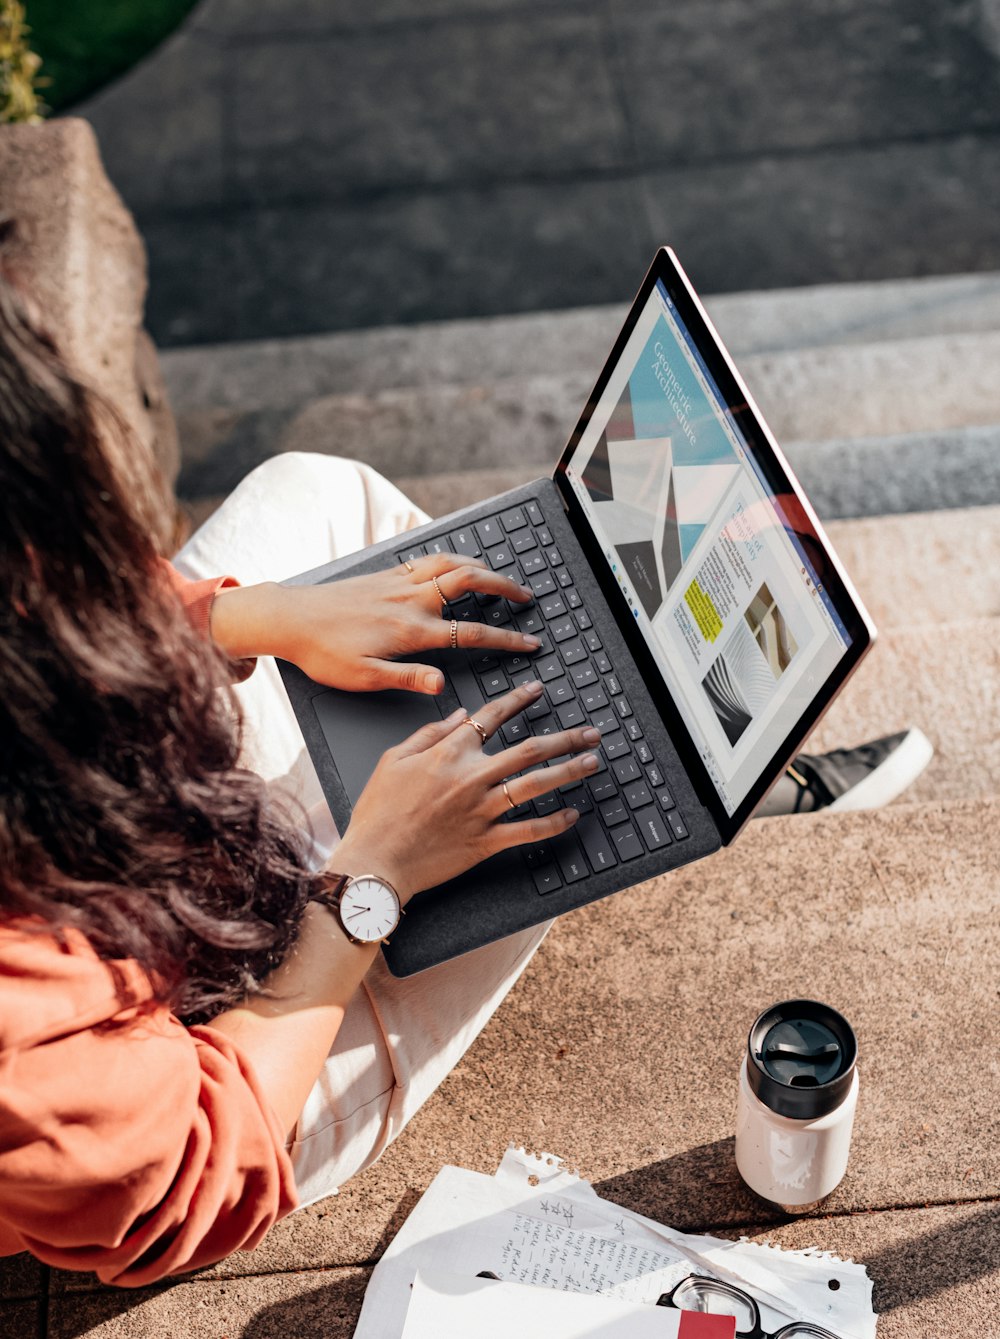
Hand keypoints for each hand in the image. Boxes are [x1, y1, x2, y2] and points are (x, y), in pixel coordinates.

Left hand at [210, 554, 538, 693]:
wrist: (288, 618)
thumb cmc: (322, 652)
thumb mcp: (364, 678)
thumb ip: (407, 678)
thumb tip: (443, 684)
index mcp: (410, 630)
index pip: (471, 633)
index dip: (507, 639)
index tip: (530, 643)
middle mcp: (410, 599)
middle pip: (470, 582)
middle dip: (504, 587)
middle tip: (527, 596)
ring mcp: (398, 582)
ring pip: (452, 563)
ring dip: (482, 567)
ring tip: (500, 576)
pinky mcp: (385, 574)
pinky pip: (428, 558)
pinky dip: (452, 558)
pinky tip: (458, 564)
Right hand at [331, 681, 601, 901]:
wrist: (377, 860)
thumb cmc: (379, 812)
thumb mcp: (394, 760)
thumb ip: (429, 733)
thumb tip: (457, 714)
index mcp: (448, 754)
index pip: (491, 717)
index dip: (518, 700)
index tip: (537, 690)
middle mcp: (471, 777)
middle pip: (529, 750)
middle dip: (565, 738)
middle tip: (589, 733)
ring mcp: (482, 810)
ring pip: (536, 785)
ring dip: (569, 771)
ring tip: (592, 762)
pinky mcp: (486, 841)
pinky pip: (528, 830)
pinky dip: (553, 823)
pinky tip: (572, 814)